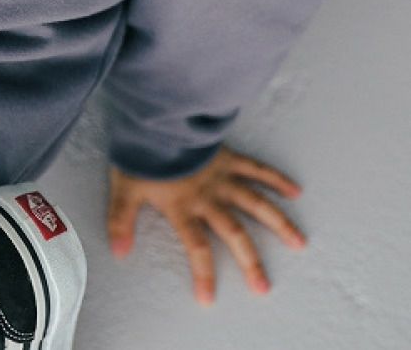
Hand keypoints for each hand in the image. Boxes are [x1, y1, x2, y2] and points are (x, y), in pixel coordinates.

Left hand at [107, 146, 307, 304]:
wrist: (154, 117)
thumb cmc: (139, 152)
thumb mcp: (124, 187)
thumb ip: (121, 220)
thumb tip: (118, 252)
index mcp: (183, 206)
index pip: (196, 247)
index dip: (204, 274)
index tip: (209, 300)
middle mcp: (208, 196)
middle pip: (234, 233)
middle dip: (250, 262)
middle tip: (264, 287)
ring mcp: (222, 176)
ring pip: (256, 203)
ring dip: (279, 223)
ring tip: (299, 243)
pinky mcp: (228, 157)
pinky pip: (257, 168)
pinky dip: (276, 178)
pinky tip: (295, 190)